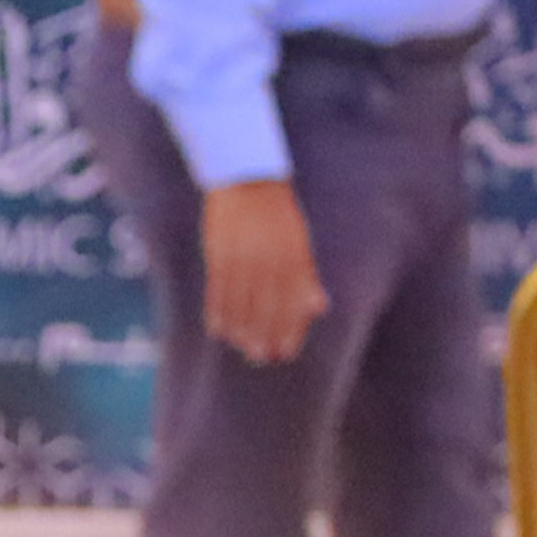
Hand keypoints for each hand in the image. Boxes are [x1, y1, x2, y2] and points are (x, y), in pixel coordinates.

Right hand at [203, 180, 326, 363]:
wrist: (247, 179)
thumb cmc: (279, 215)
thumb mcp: (299, 242)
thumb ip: (307, 276)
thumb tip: (319, 308)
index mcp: (291, 256)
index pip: (291, 301)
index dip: (288, 329)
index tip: (285, 351)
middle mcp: (267, 258)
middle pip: (265, 305)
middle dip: (264, 334)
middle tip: (261, 357)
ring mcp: (241, 255)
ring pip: (240, 301)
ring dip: (240, 328)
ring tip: (241, 346)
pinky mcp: (218, 252)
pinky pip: (217, 289)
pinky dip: (217, 310)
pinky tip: (218, 329)